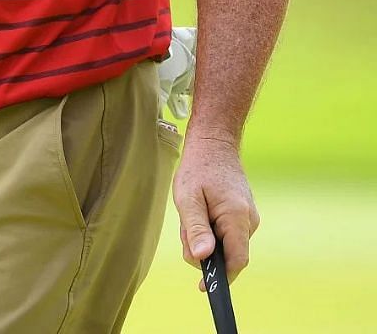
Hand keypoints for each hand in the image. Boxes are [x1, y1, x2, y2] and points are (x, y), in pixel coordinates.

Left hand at [173, 134, 259, 286]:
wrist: (214, 146)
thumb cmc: (198, 170)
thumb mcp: (188, 198)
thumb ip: (195, 229)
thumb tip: (202, 258)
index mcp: (237, 218)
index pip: (237, 260)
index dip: (222, 277)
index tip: (205, 287)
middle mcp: (248, 221)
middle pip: (227, 254)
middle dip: (203, 250)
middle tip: (185, 228)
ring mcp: (247, 219)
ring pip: (224, 244)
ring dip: (203, 238)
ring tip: (191, 213)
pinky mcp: (242, 217)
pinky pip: (224, 234)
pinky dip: (208, 230)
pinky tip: (199, 212)